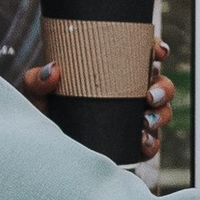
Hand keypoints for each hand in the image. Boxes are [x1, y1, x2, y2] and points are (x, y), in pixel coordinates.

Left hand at [23, 36, 174, 164]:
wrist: (45, 149)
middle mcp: (129, 94)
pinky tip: (143, 142)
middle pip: (160, 85)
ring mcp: (133, 119)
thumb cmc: (44, 114)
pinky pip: (152, 144)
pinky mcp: (132, 145)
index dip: (157, 50)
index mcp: (114, 73)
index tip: (159, 52)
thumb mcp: (36, 94)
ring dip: (161, 115)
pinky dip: (152, 143)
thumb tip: (53, 70)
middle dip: (163, 89)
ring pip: (162, 112)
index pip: (142, 55)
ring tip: (145, 122)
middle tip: (149, 97)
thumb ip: (37, 80)